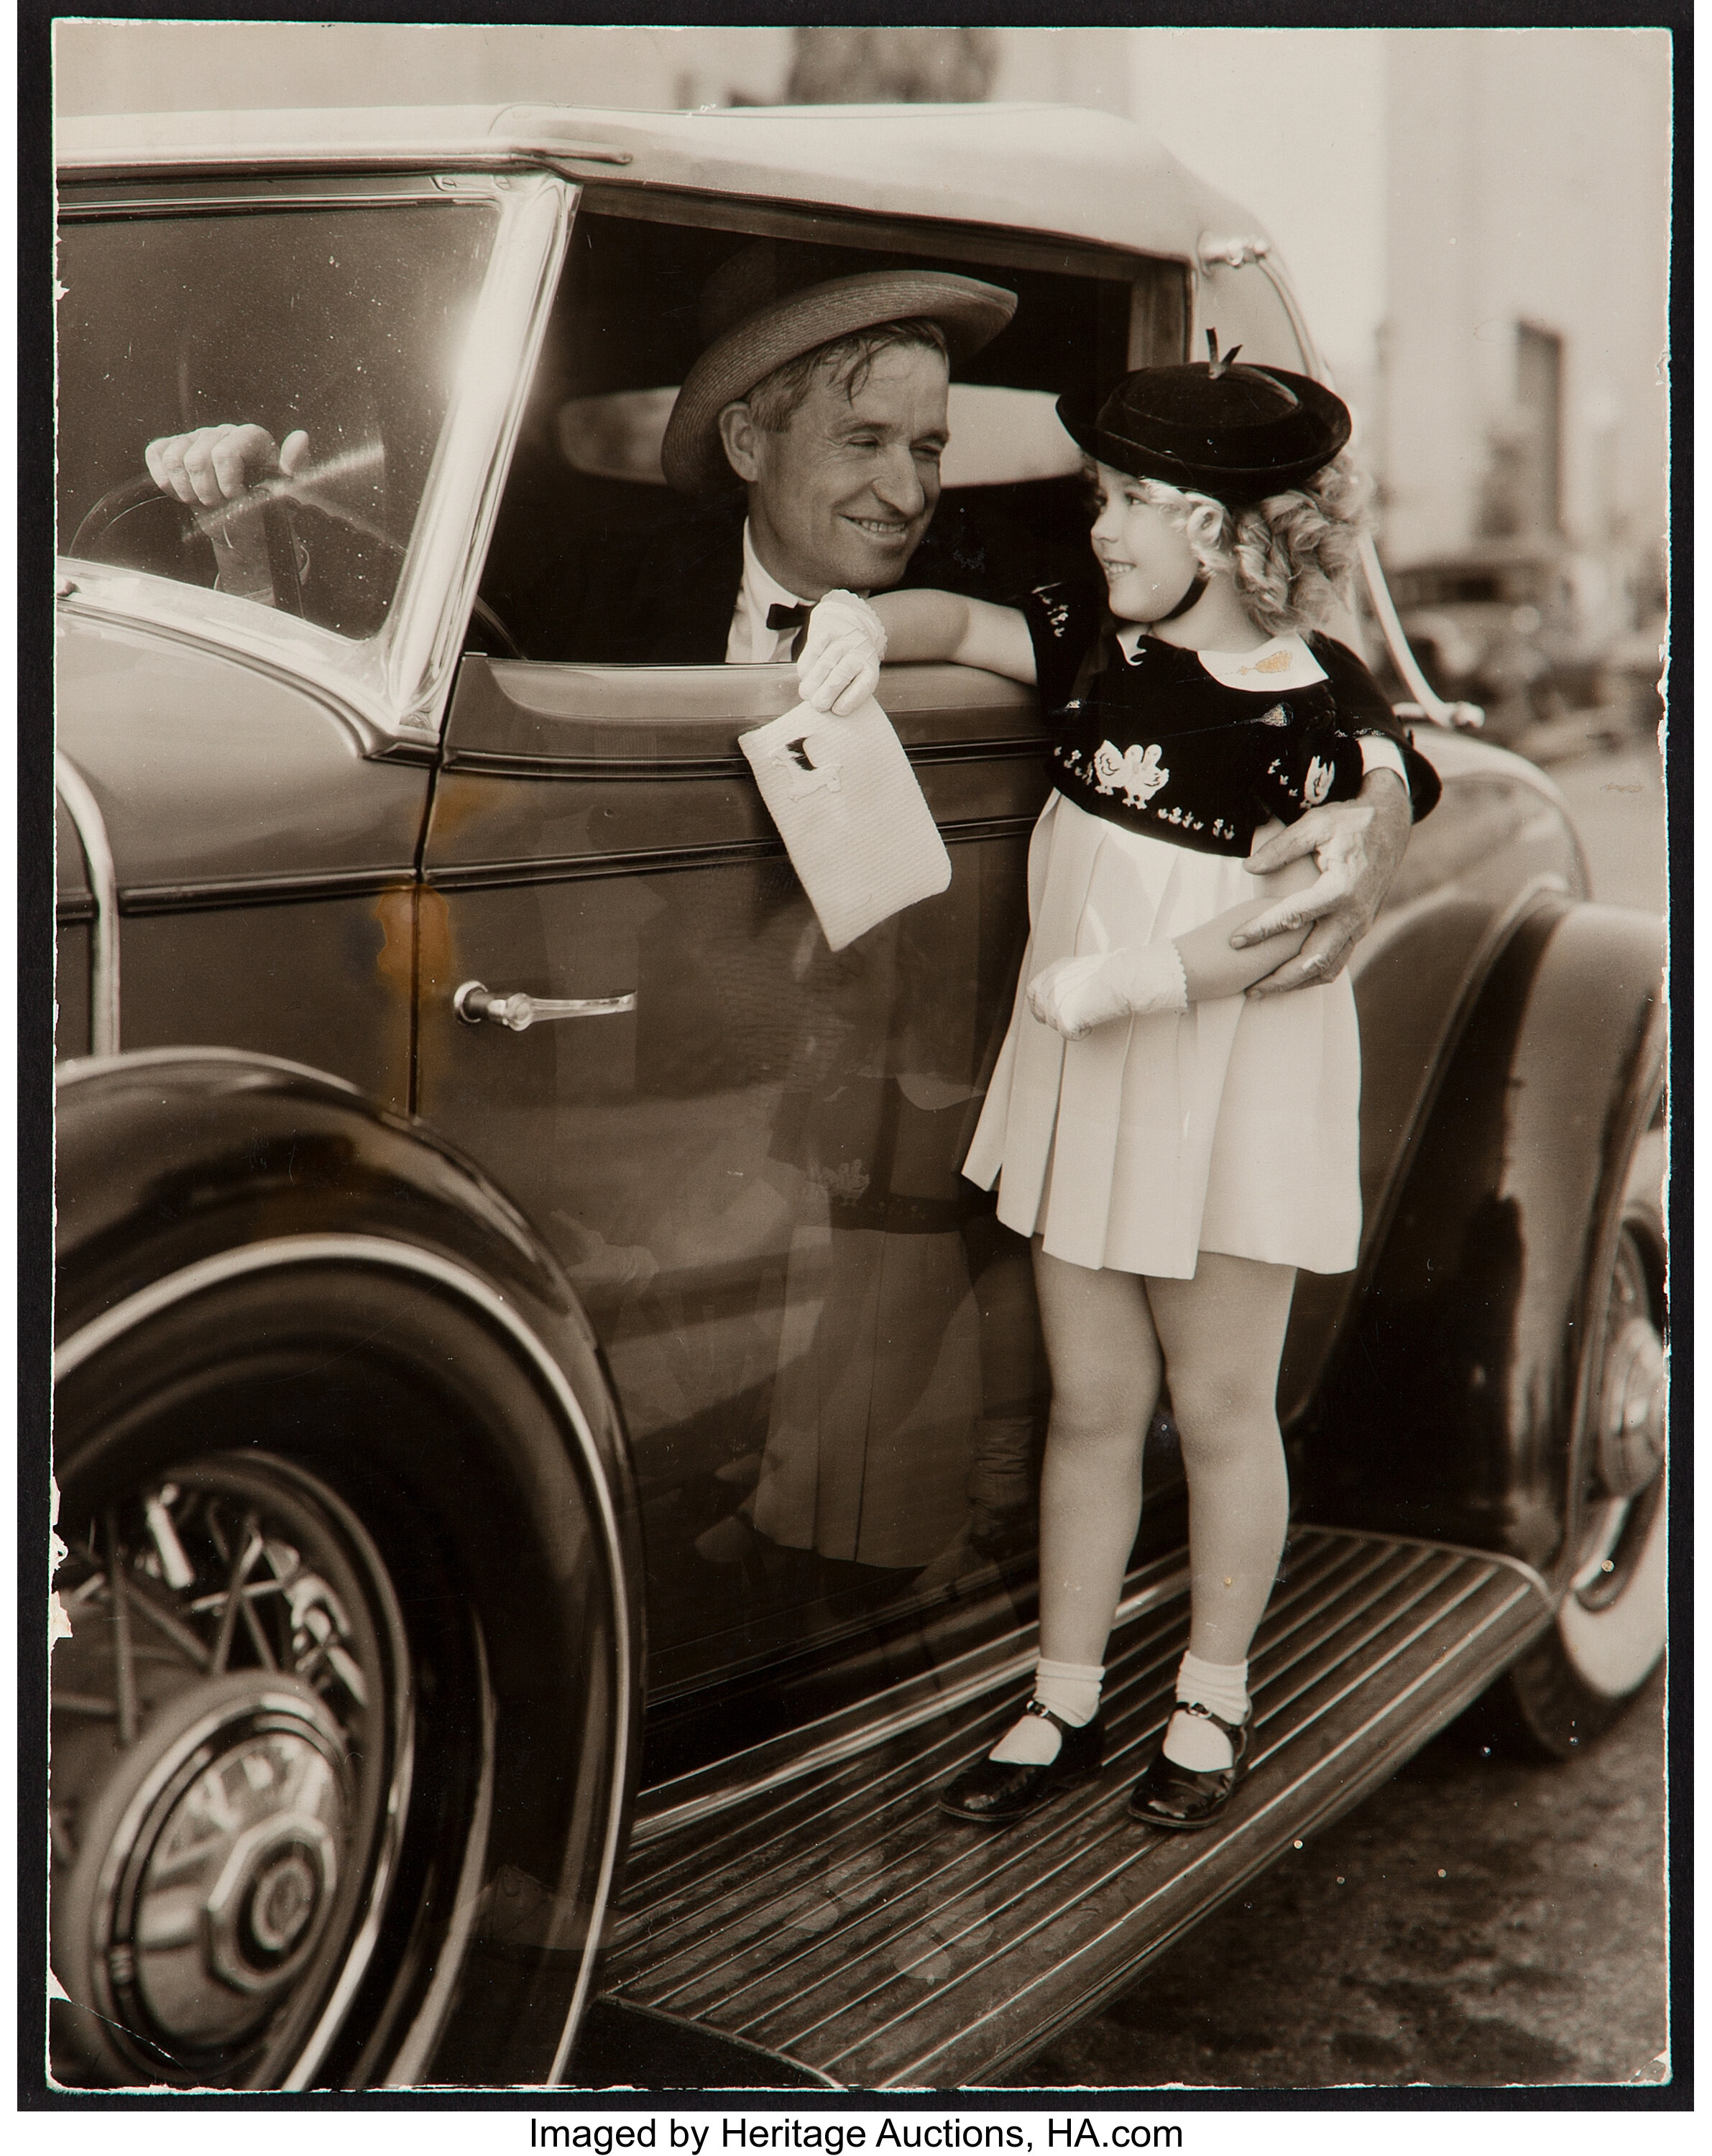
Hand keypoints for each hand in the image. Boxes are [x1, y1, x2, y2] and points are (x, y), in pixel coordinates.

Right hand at [144, 423, 309, 510]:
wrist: (245, 525)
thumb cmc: (268, 509)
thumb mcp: (289, 493)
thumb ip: (295, 466)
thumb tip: (300, 438)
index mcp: (251, 438)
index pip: (224, 453)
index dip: (227, 483)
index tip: (238, 498)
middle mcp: (222, 432)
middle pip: (197, 460)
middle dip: (208, 492)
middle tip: (222, 503)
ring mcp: (196, 438)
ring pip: (174, 460)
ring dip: (188, 490)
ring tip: (206, 498)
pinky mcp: (172, 446)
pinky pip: (156, 454)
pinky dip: (166, 480)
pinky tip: (184, 491)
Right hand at [796, 589, 887, 714]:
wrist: (850, 622)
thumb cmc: (851, 658)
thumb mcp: (858, 673)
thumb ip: (847, 690)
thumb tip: (829, 709)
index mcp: (870, 667)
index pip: (863, 686)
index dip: (849, 700)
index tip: (837, 710)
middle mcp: (860, 651)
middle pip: (842, 675)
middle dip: (827, 694)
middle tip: (818, 705)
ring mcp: (843, 639)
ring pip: (824, 664)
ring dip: (812, 683)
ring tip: (807, 694)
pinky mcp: (827, 630)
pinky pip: (813, 651)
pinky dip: (806, 667)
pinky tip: (804, 676)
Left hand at [1026, 944, 1187, 1038]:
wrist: (1122, 979)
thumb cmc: (1113, 973)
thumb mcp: (1081, 970)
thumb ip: (1066, 982)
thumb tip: (1063, 996)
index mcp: (1054, 971)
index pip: (1033, 991)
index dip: (1037, 1004)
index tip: (1044, 1013)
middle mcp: (1050, 986)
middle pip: (1042, 1012)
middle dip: (1056, 1018)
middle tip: (1076, 1017)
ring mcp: (1054, 1004)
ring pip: (1056, 1025)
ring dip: (1072, 1023)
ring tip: (1092, 1010)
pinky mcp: (1063, 1020)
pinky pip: (1070, 1034)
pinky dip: (1082, 1032)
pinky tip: (1094, 1019)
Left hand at [1233, 771, 1411, 995]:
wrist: (1391, 825)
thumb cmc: (1349, 822)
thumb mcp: (1315, 824)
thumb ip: (1281, 847)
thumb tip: (1249, 868)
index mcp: (1341, 888)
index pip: (1294, 917)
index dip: (1261, 931)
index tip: (1234, 941)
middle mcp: (1354, 914)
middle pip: (1314, 959)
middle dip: (1280, 978)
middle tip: (1248, 989)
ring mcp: (1360, 924)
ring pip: (1328, 968)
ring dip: (1296, 985)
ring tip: (1262, 992)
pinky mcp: (1360, 928)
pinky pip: (1338, 961)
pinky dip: (1313, 976)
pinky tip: (1288, 980)